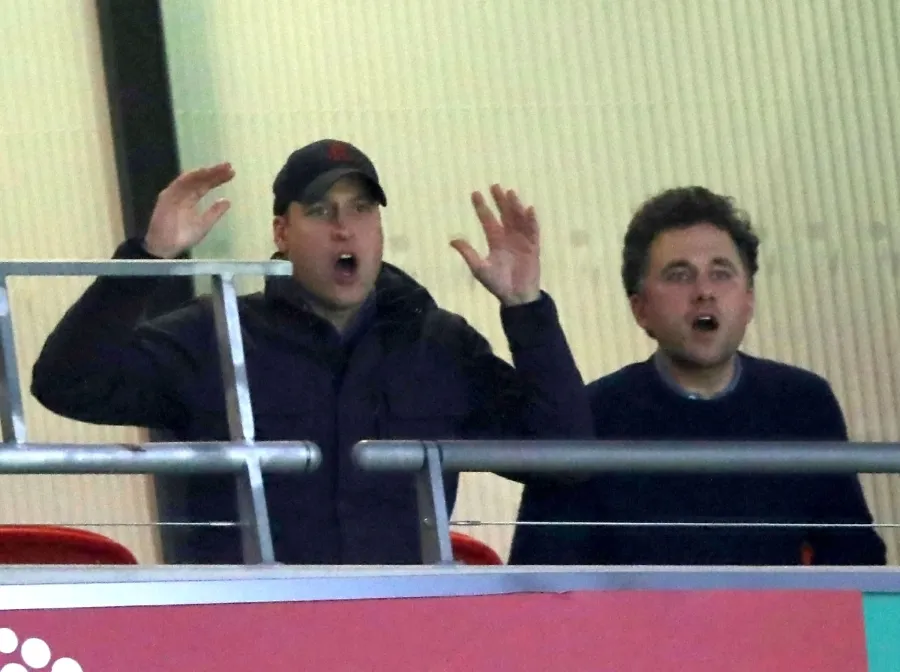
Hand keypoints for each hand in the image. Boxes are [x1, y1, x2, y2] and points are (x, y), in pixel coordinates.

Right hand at [142, 163, 234, 258]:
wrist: (166, 247)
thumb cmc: (183, 237)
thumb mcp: (204, 224)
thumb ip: (214, 213)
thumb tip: (228, 201)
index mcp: (190, 199)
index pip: (205, 186)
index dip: (217, 179)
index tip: (231, 173)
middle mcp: (183, 194)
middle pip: (199, 180)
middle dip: (213, 172)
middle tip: (228, 166)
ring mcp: (174, 194)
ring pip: (191, 179)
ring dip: (204, 172)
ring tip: (219, 168)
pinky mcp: (166, 197)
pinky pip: (179, 184)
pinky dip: (190, 177)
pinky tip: (202, 172)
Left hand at [450, 184, 540, 305]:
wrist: (517, 297)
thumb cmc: (497, 284)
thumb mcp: (479, 269)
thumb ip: (468, 253)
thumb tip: (452, 240)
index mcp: (495, 241)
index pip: (487, 220)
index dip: (482, 207)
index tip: (475, 193)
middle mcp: (508, 237)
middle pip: (504, 214)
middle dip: (500, 201)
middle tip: (495, 186)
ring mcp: (522, 240)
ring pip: (518, 219)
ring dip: (514, 206)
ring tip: (510, 193)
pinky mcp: (533, 246)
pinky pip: (533, 231)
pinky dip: (531, 220)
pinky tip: (528, 209)